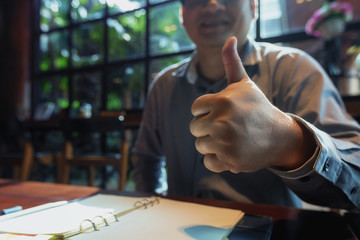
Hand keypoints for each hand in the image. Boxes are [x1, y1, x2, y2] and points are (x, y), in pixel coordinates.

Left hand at [190, 37, 312, 172]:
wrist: (279, 135)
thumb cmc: (257, 107)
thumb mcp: (243, 84)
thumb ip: (231, 62)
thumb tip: (230, 37)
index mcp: (221, 101)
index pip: (195, 108)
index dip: (206, 111)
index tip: (222, 112)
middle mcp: (222, 121)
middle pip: (195, 128)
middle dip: (207, 128)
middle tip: (227, 127)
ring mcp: (226, 142)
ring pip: (200, 145)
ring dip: (213, 144)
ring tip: (231, 139)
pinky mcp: (230, 161)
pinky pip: (209, 162)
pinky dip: (218, 160)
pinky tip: (232, 151)